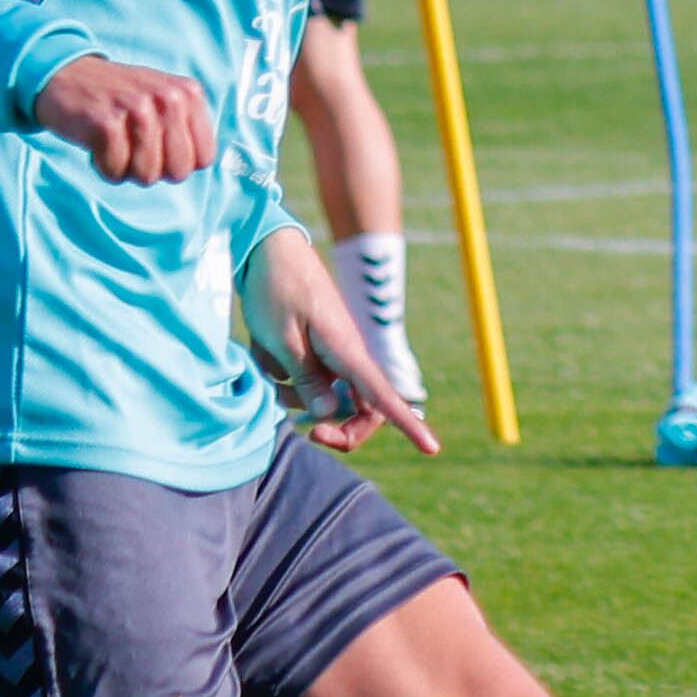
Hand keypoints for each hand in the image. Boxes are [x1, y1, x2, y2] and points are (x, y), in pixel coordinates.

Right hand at [35, 55, 216, 184]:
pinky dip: (102, 166)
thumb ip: (186, 129)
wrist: (65, 75)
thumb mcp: (162, 101)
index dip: (177, 163)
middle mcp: (168, 98)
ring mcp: (138, 108)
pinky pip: (115, 171)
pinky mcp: (107, 122)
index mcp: (188, 94)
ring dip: (125, 168)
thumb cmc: (117, 99)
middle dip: (153, 169)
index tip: (157, 146)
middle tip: (132, 145)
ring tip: (114, 142)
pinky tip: (96, 142)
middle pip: (177, 172)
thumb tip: (198, 164)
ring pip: (147, 176)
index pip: (204, 158)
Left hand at [243, 229, 437, 458]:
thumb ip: (305, 378)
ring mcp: (332, 353)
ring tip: (269, 371)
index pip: (383, 397)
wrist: (268, 248)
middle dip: (340, 429)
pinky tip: (264, 353)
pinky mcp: (315, 349)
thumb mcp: (281, 337)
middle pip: (361, 409)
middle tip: (310, 433)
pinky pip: (304, 379)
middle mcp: (346, 355)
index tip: (432, 449)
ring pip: (325, 397)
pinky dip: (283, 377)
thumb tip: (328, 414)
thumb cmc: (275, 288)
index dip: (409, 425)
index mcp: (346, 350)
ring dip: (296, 398)